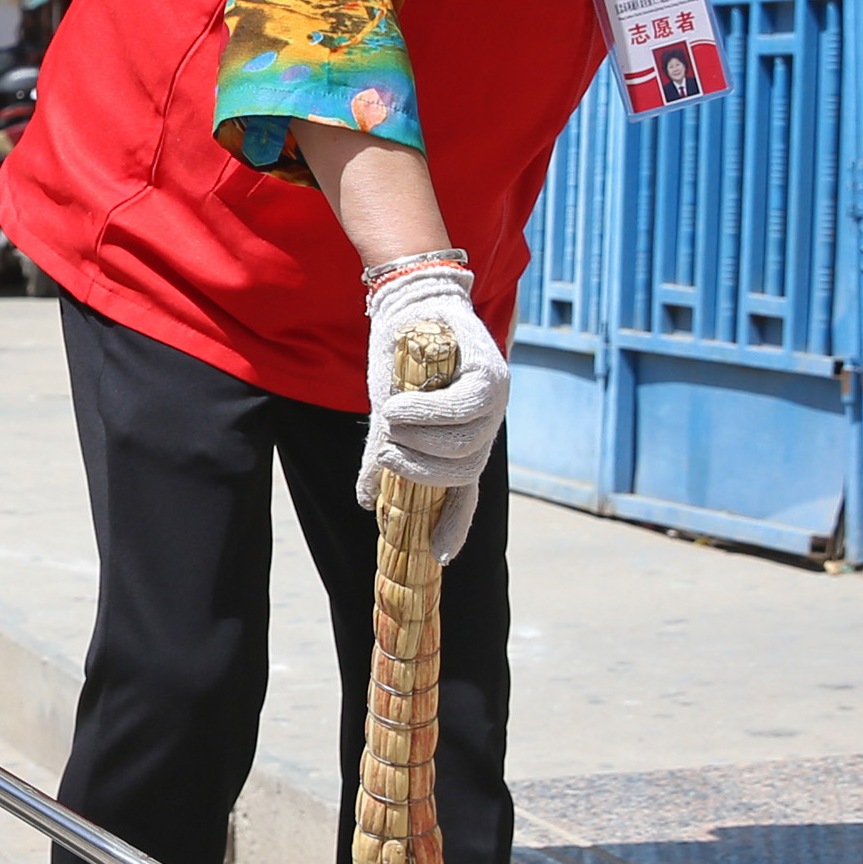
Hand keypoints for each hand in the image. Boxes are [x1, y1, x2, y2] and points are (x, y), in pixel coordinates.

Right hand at [355, 262, 507, 563]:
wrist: (410, 306)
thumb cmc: (402, 362)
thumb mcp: (391, 416)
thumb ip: (383, 456)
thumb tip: (367, 500)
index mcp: (467, 441)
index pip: (466, 493)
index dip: (455, 526)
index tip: (439, 556)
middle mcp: (487, 426)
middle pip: (462, 471)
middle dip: (419, 469)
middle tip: (389, 452)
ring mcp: (495, 402)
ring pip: (463, 444)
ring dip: (419, 440)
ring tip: (390, 420)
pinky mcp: (491, 374)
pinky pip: (461, 408)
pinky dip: (426, 412)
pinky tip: (399, 407)